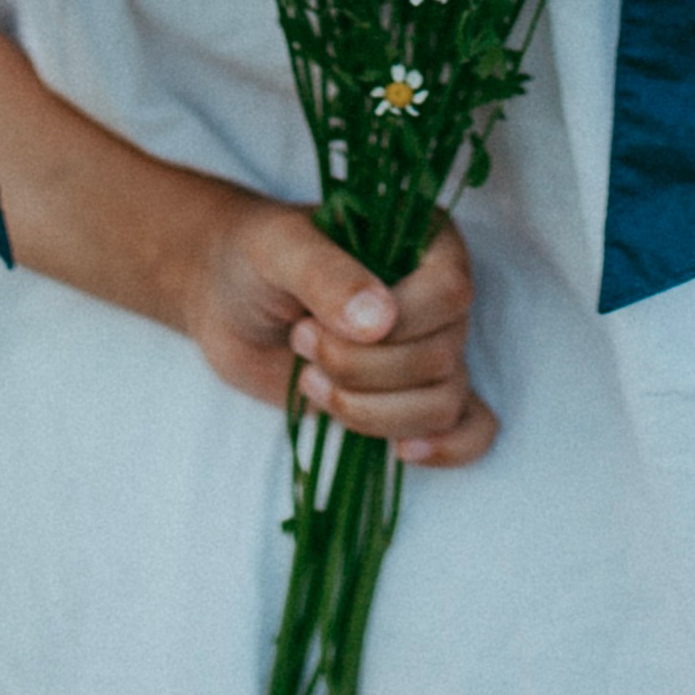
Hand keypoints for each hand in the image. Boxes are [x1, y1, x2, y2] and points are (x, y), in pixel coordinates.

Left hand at [177, 190, 497, 467]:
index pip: (449, 292)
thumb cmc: (253, 258)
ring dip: (369, 409)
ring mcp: (428, 351)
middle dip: (359, 367)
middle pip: (441, 357)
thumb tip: (380, 323)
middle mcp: (438, 298)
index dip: (399, 323)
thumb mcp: (278, 249)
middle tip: (300, 340)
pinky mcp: (413, 398)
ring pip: (443, 403)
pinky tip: (402, 450)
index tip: (326, 325)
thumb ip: (328, 276)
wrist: (225, 299)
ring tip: (310, 380)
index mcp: (425, 243)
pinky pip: (470, 430)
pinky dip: (448, 448)